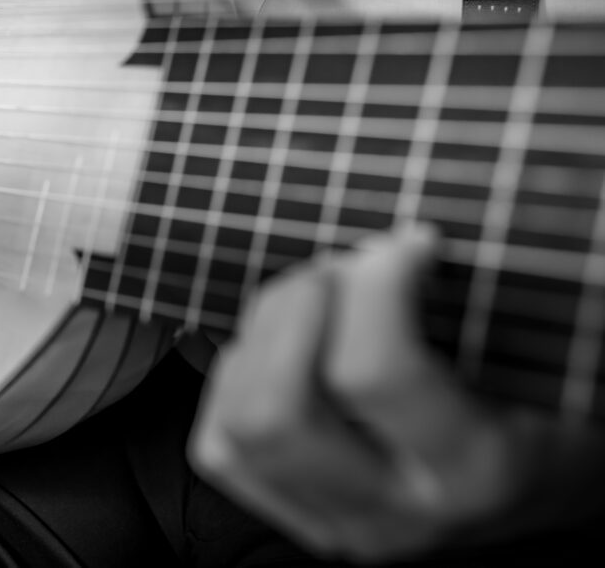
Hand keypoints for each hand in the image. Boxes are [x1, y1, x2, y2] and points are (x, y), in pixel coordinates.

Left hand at [188, 224, 604, 561]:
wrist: (532, 492)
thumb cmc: (540, 407)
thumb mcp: (537, 360)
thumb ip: (472, 307)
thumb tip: (394, 240)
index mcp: (468, 465)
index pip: (376, 371)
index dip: (377, 282)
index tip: (407, 244)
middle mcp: (390, 506)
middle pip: (276, 412)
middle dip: (292, 308)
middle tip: (338, 270)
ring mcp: (334, 519)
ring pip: (237, 427)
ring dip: (260, 337)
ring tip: (311, 300)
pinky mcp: (296, 515)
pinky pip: (220, 445)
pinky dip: (237, 377)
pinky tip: (282, 349)